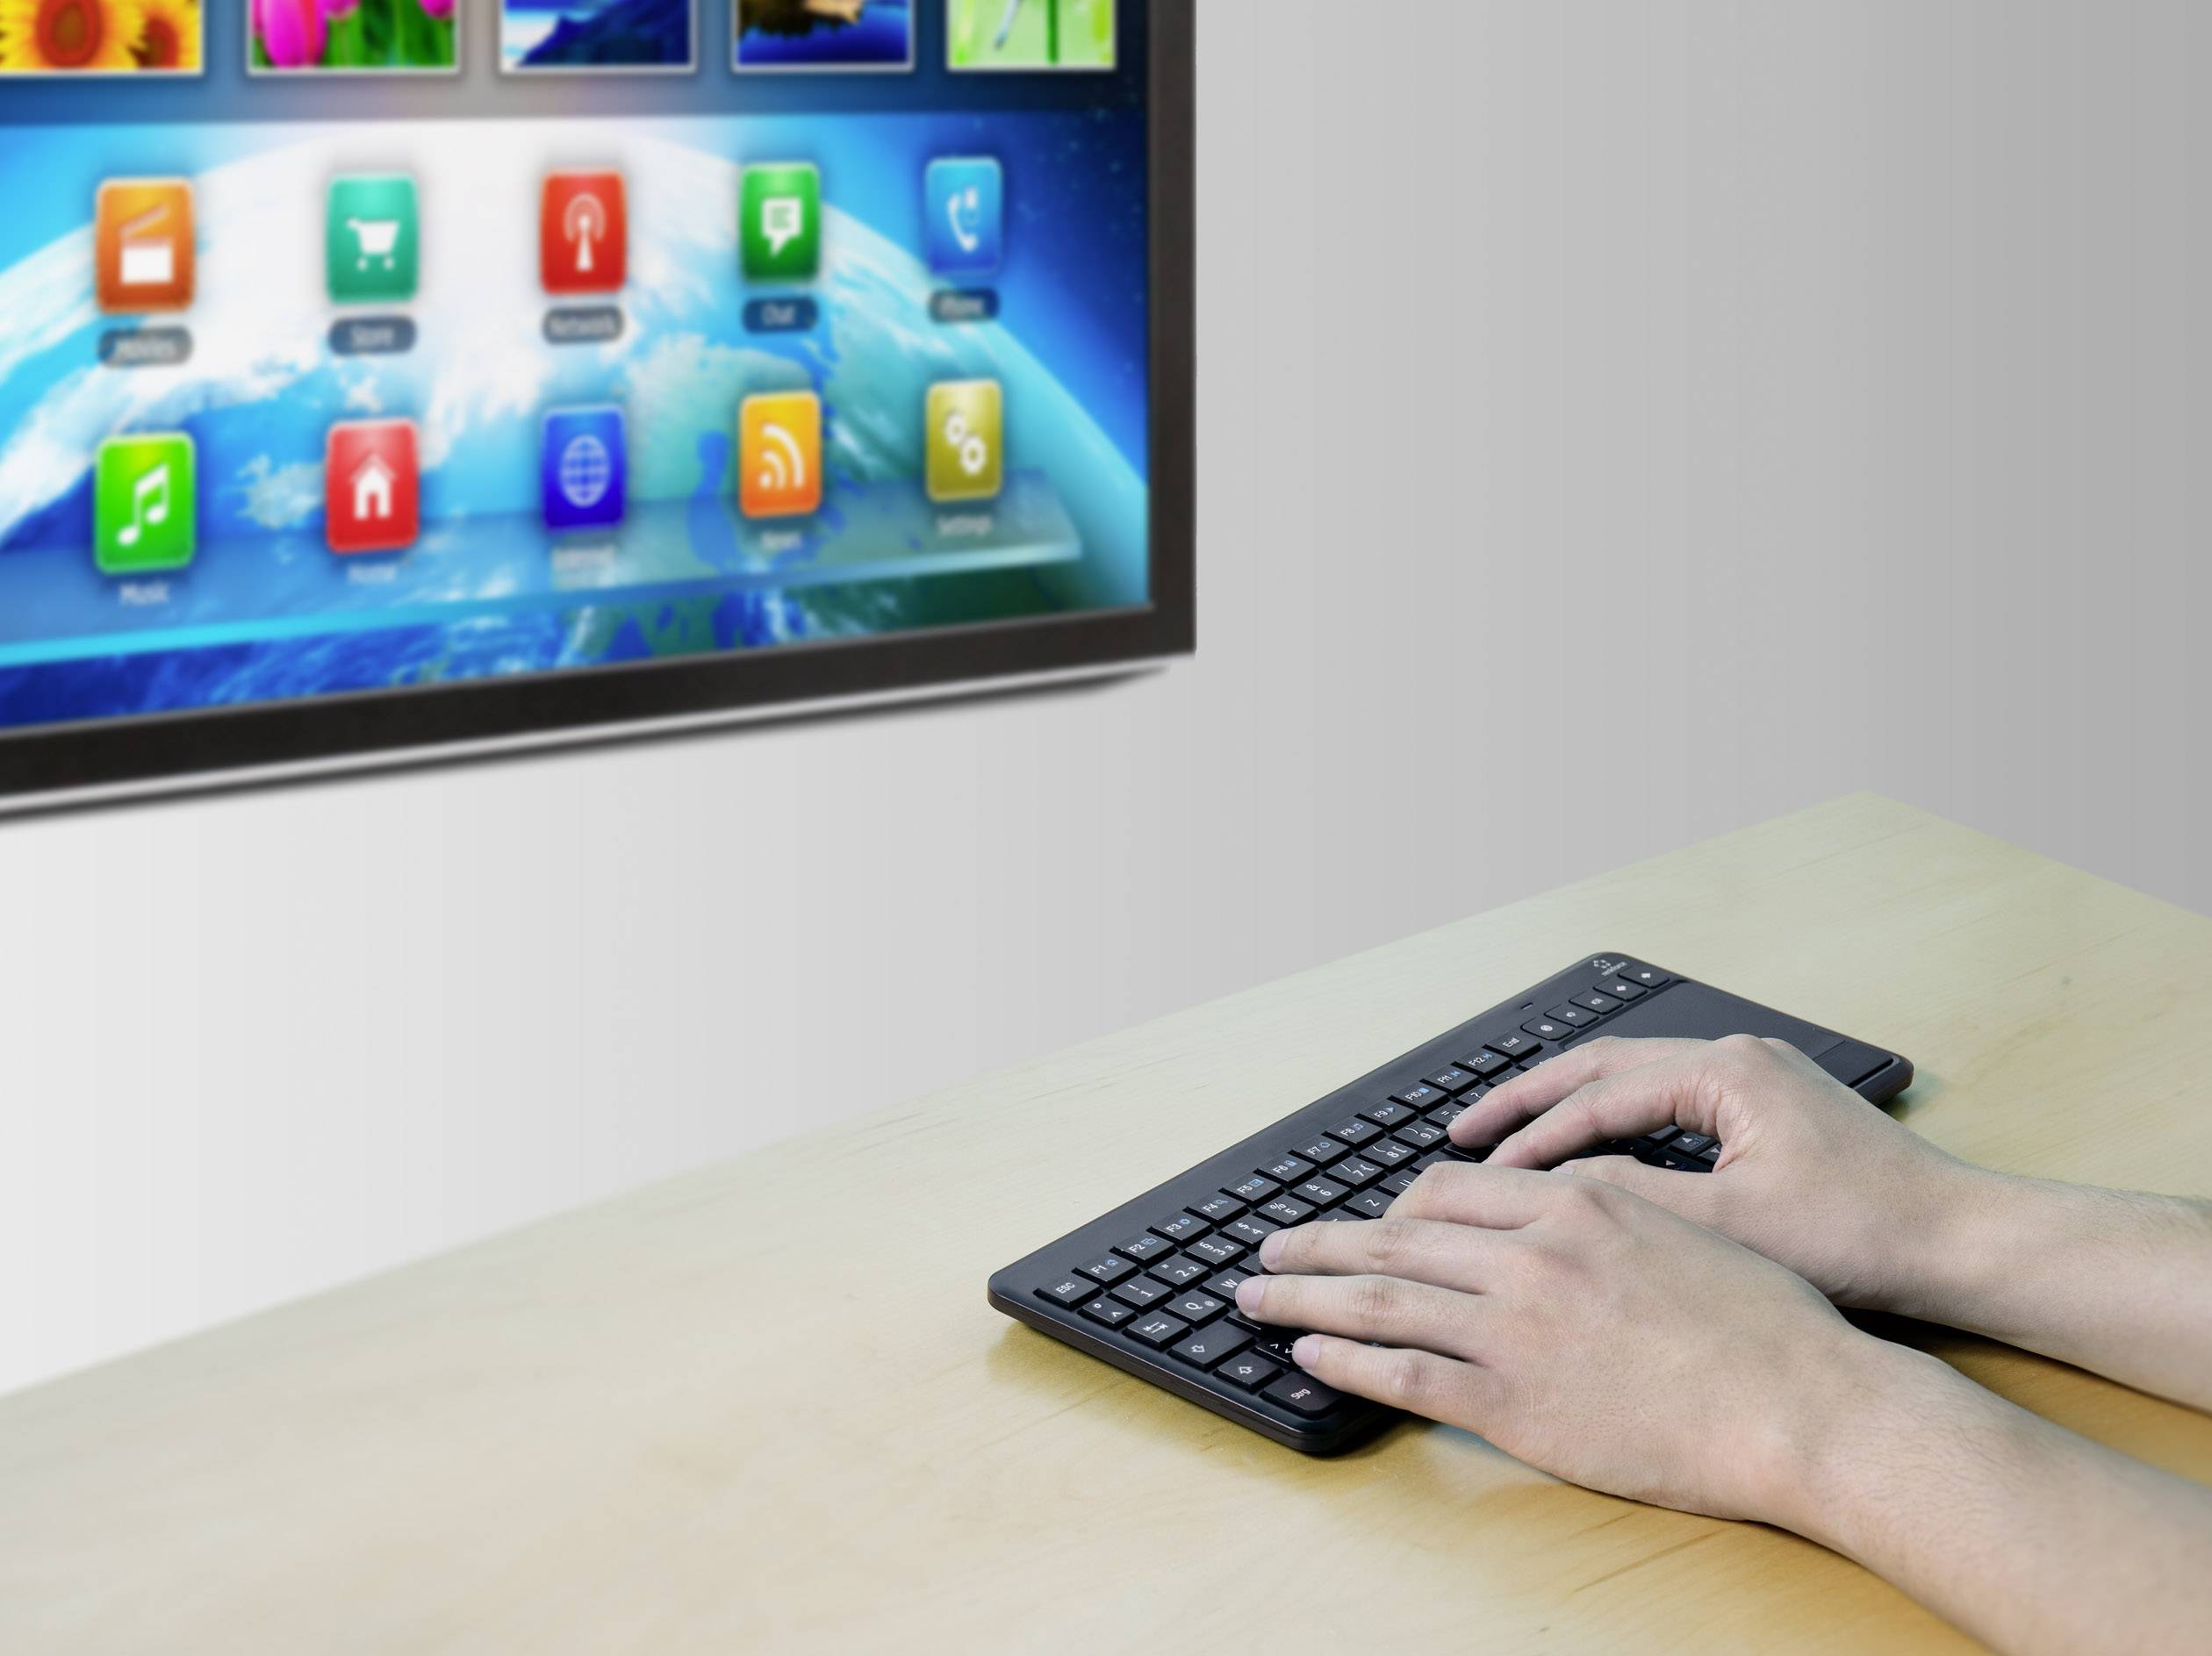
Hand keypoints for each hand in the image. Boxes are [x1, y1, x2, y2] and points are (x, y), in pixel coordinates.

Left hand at [1235, 1162, 1896, 1523]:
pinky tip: (1308, 1356)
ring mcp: (1517, 1329)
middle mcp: (1532, 1255)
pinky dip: (1344, 1363)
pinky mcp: (1514, 1403)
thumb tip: (1565, 1210)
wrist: (1808, 1404)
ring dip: (1302, 1297)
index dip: (1391, 1210)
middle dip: (1316, 1244)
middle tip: (1268, 1249)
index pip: (1446, 1192)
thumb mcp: (1683, 1231)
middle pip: (1391, 1238)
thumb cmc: (1769, 1326)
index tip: (1364, 1225)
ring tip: (1254, 1297)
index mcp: (1575, 1204)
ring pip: (1377, 1301)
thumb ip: (1609, 1217)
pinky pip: (1403, 1375)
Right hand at [1448, 1035, 1979, 1314]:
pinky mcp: (1771, 1110)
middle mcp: (1739, 1057)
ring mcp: (1758, 1079)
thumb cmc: (1865, 1238)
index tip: (1475, 1172)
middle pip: (1605, 1066)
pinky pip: (1670, 1106)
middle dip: (1529, 1101)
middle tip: (1459, 1131)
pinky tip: (1589, 1158)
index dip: (1531, 1139)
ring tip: (1507, 1140)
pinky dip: (1618, 1128)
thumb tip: (1548, 1190)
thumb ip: (1631, 1200)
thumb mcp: (1731, 1227)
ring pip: (1636, 1083)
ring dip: (1571, 1112)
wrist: (1963, 1245)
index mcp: (1726, 1069)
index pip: (1599, 1095)